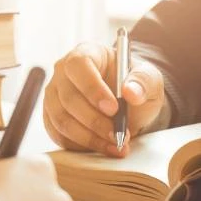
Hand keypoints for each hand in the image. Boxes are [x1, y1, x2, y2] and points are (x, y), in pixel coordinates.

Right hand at [43, 41, 164, 156]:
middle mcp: (63, 72)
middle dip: (95, 120)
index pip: (79, 65)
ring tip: (115, 145)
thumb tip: (131, 92)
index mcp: (86, 53)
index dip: (93, 88)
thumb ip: (143, 81)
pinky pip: (59, 135)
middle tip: (119, 135)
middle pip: (68, 97)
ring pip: (62, 120)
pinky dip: (81, 146)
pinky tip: (103, 147)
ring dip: (89, 138)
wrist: (126, 104)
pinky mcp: (51, 117)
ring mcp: (53, 95)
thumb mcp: (149, 78)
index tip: (114, 109)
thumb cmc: (134, 85)